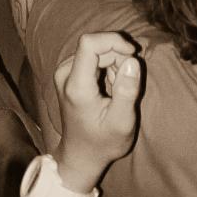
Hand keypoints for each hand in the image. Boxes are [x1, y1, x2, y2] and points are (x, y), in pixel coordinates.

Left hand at [53, 31, 142, 188]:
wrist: (81, 155)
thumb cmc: (103, 143)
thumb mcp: (122, 122)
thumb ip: (127, 91)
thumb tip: (132, 61)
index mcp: (76, 86)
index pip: (89, 43)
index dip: (114, 41)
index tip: (132, 54)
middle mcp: (65, 75)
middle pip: (96, 46)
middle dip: (119, 57)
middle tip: (127, 83)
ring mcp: (64, 73)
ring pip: (96, 50)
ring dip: (115, 63)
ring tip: (118, 89)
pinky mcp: (68, 74)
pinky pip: (92, 57)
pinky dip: (107, 66)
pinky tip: (110, 87)